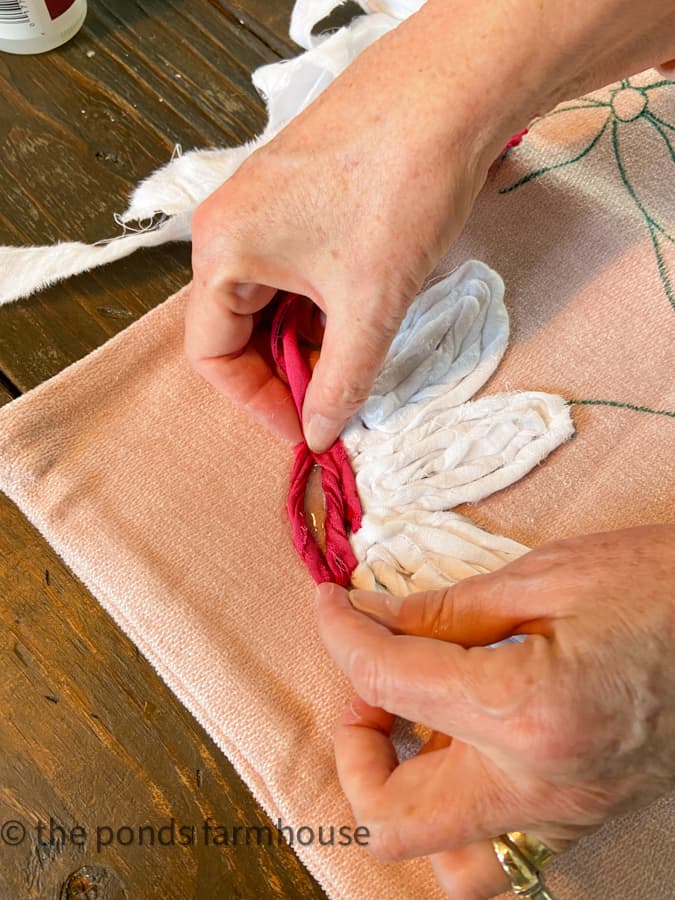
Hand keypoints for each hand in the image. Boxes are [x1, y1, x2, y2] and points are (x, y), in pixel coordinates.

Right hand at [186, 0, 674, 451]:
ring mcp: (261, 205)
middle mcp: (227, 227)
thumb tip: (321, 434)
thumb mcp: (370, 305)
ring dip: (306, 338)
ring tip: (355, 357)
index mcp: (221, 251)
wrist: (451, 92)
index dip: (258, 403)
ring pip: (268, 301)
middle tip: (335, 400)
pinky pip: (291, 269)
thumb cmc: (399, 188)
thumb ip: (341, 381)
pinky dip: (318, 303)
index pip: (211, 355)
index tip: (305, 429)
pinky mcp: (296, 195)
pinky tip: (358, 314)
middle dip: (285, 371)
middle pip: (236, 329)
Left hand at [316, 525, 674, 898]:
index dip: (340, 636)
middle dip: (354, 746)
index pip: (387, 683)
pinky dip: (458, 806)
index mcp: (528, 713)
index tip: (330, 605)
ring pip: (445, 862)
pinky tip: (467, 741)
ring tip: (412, 721)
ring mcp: (568, 816)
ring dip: (404, 794)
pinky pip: (497, 846)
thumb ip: (443, 609)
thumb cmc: (662, 586)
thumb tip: (370, 618)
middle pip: (392, 817)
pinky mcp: (585, 816)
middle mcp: (543, 788)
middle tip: (366, 680)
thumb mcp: (545, 577)